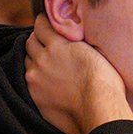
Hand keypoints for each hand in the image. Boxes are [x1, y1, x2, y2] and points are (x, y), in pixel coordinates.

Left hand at [24, 15, 132, 133]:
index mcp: (57, 45)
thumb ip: (76, 43)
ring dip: (35, 60)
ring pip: (27, 62)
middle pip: (30, 42)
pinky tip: (48, 83)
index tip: (46, 22)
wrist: (99, 110)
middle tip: (46, 43)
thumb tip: (73, 37)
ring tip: (47, 64)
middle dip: (38, 40)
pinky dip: (37, 79)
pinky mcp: (35, 97)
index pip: (41, 25)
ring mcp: (36, 79)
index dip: (43, 22)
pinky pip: (30, 83)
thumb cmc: (104, 82)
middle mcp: (42, 59)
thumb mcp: (93, 52)